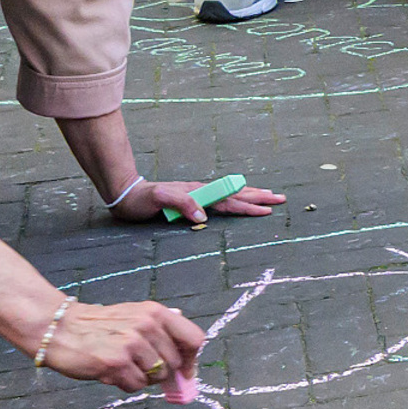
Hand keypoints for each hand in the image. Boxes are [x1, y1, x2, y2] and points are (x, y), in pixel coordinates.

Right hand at [35, 298, 210, 390]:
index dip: (191, 359)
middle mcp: (146, 325)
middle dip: (160, 371)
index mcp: (154, 312)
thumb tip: (188, 355)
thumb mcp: (133, 316)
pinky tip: (110, 371)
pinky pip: (136, 386)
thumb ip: (160, 330)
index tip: (185, 370)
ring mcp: (131, 344)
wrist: (58, 328)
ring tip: (121, 365)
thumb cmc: (97, 326)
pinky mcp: (116, 363)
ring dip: (141, 378)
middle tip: (138, 366)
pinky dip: (125, 384)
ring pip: (156, 377)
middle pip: (174, 364)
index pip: (194, 338)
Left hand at [116, 178, 289, 225]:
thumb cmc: (141, 200)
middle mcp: (202, 192)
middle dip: (259, 197)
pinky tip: (240, 198)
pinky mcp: (194, 199)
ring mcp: (199, 194)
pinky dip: (236, 198)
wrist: (127, 193)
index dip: (248, 206)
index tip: (267, 210)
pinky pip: (222, 198)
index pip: (228, 201)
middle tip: (280, 199)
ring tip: (268, 196)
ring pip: (231, 194)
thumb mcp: (158, 200)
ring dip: (251, 195)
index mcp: (198, 193)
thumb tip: (204, 217)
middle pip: (236, 194)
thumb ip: (181, 204)